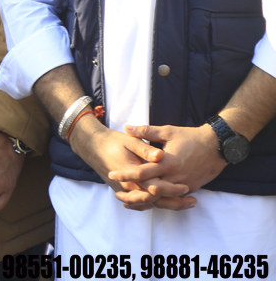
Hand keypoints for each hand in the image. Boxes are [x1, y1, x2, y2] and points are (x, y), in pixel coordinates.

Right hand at [68, 118, 193, 210]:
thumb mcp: (129, 141)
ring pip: (148, 204)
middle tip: (192, 201)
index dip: (173, 189)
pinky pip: (139, 203)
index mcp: (133, 173)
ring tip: (183, 205)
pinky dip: (152, 205)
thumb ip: (145, 150)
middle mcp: (128, 186)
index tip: (187, 187)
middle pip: (155, 200)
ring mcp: (124, 191)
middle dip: (174, 202)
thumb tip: (160, 156)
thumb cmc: (113, 142)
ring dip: (166, 206)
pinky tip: (163, 204)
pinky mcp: (122, 191)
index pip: (156, 187)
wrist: (92, 146)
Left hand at [106, 124, 226, 200]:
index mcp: (167, 162)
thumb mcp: (168, 131)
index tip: (112, 174)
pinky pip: (173, 198)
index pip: (142, 172)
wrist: (218, 146)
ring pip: (162, 198)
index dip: (126, 174)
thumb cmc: (192, 137)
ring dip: (146, 200)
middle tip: (117, 194)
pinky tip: (149, 201)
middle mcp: (175, 177)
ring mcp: (184, 185)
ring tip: (129, 201)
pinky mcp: (191, 188)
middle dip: (133, 194)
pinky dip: (161, 201)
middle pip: (151, 191)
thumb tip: (127, 128)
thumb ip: (146, 131)